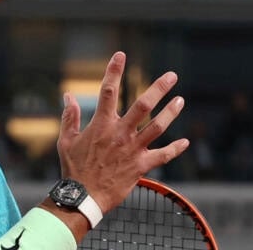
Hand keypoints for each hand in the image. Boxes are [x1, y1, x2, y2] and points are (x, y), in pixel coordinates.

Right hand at [57, 51, 189, 213]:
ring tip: (181, 100)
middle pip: (143, 105)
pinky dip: (175, 149)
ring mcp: (133, 149)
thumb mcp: (66, 140)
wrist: (83, 197)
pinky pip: (162, 155)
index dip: (114, 71)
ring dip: (171, 113)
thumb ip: (70, 117)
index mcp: (102, 124)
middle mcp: (120, 133)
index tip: (120, 55)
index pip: (108, 91)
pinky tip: (186, 141)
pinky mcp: (141, 166)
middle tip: (172, 76)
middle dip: (159, 88)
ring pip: (157, 127)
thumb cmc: (73, 169)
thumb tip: (68, 96)